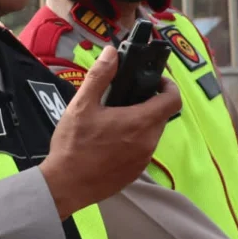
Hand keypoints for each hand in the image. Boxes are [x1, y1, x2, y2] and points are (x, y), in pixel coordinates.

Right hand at [39, 46, 182, 219]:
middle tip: (124, 99)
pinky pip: (142, 151)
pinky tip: (109, 143)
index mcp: (140, 122)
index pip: (173, 100)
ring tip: (112, 121)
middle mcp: (148, 142)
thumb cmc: (73, 145)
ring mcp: (143, 160)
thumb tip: (112, 53)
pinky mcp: (135, 173)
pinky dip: (132, 142)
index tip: (153, 81)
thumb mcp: (82, 105)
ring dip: (139, 124)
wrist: (65, 185)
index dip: (167, 86)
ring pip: (151, 134)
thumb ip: (100, 76)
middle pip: (161, 116)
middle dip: (148, 104)